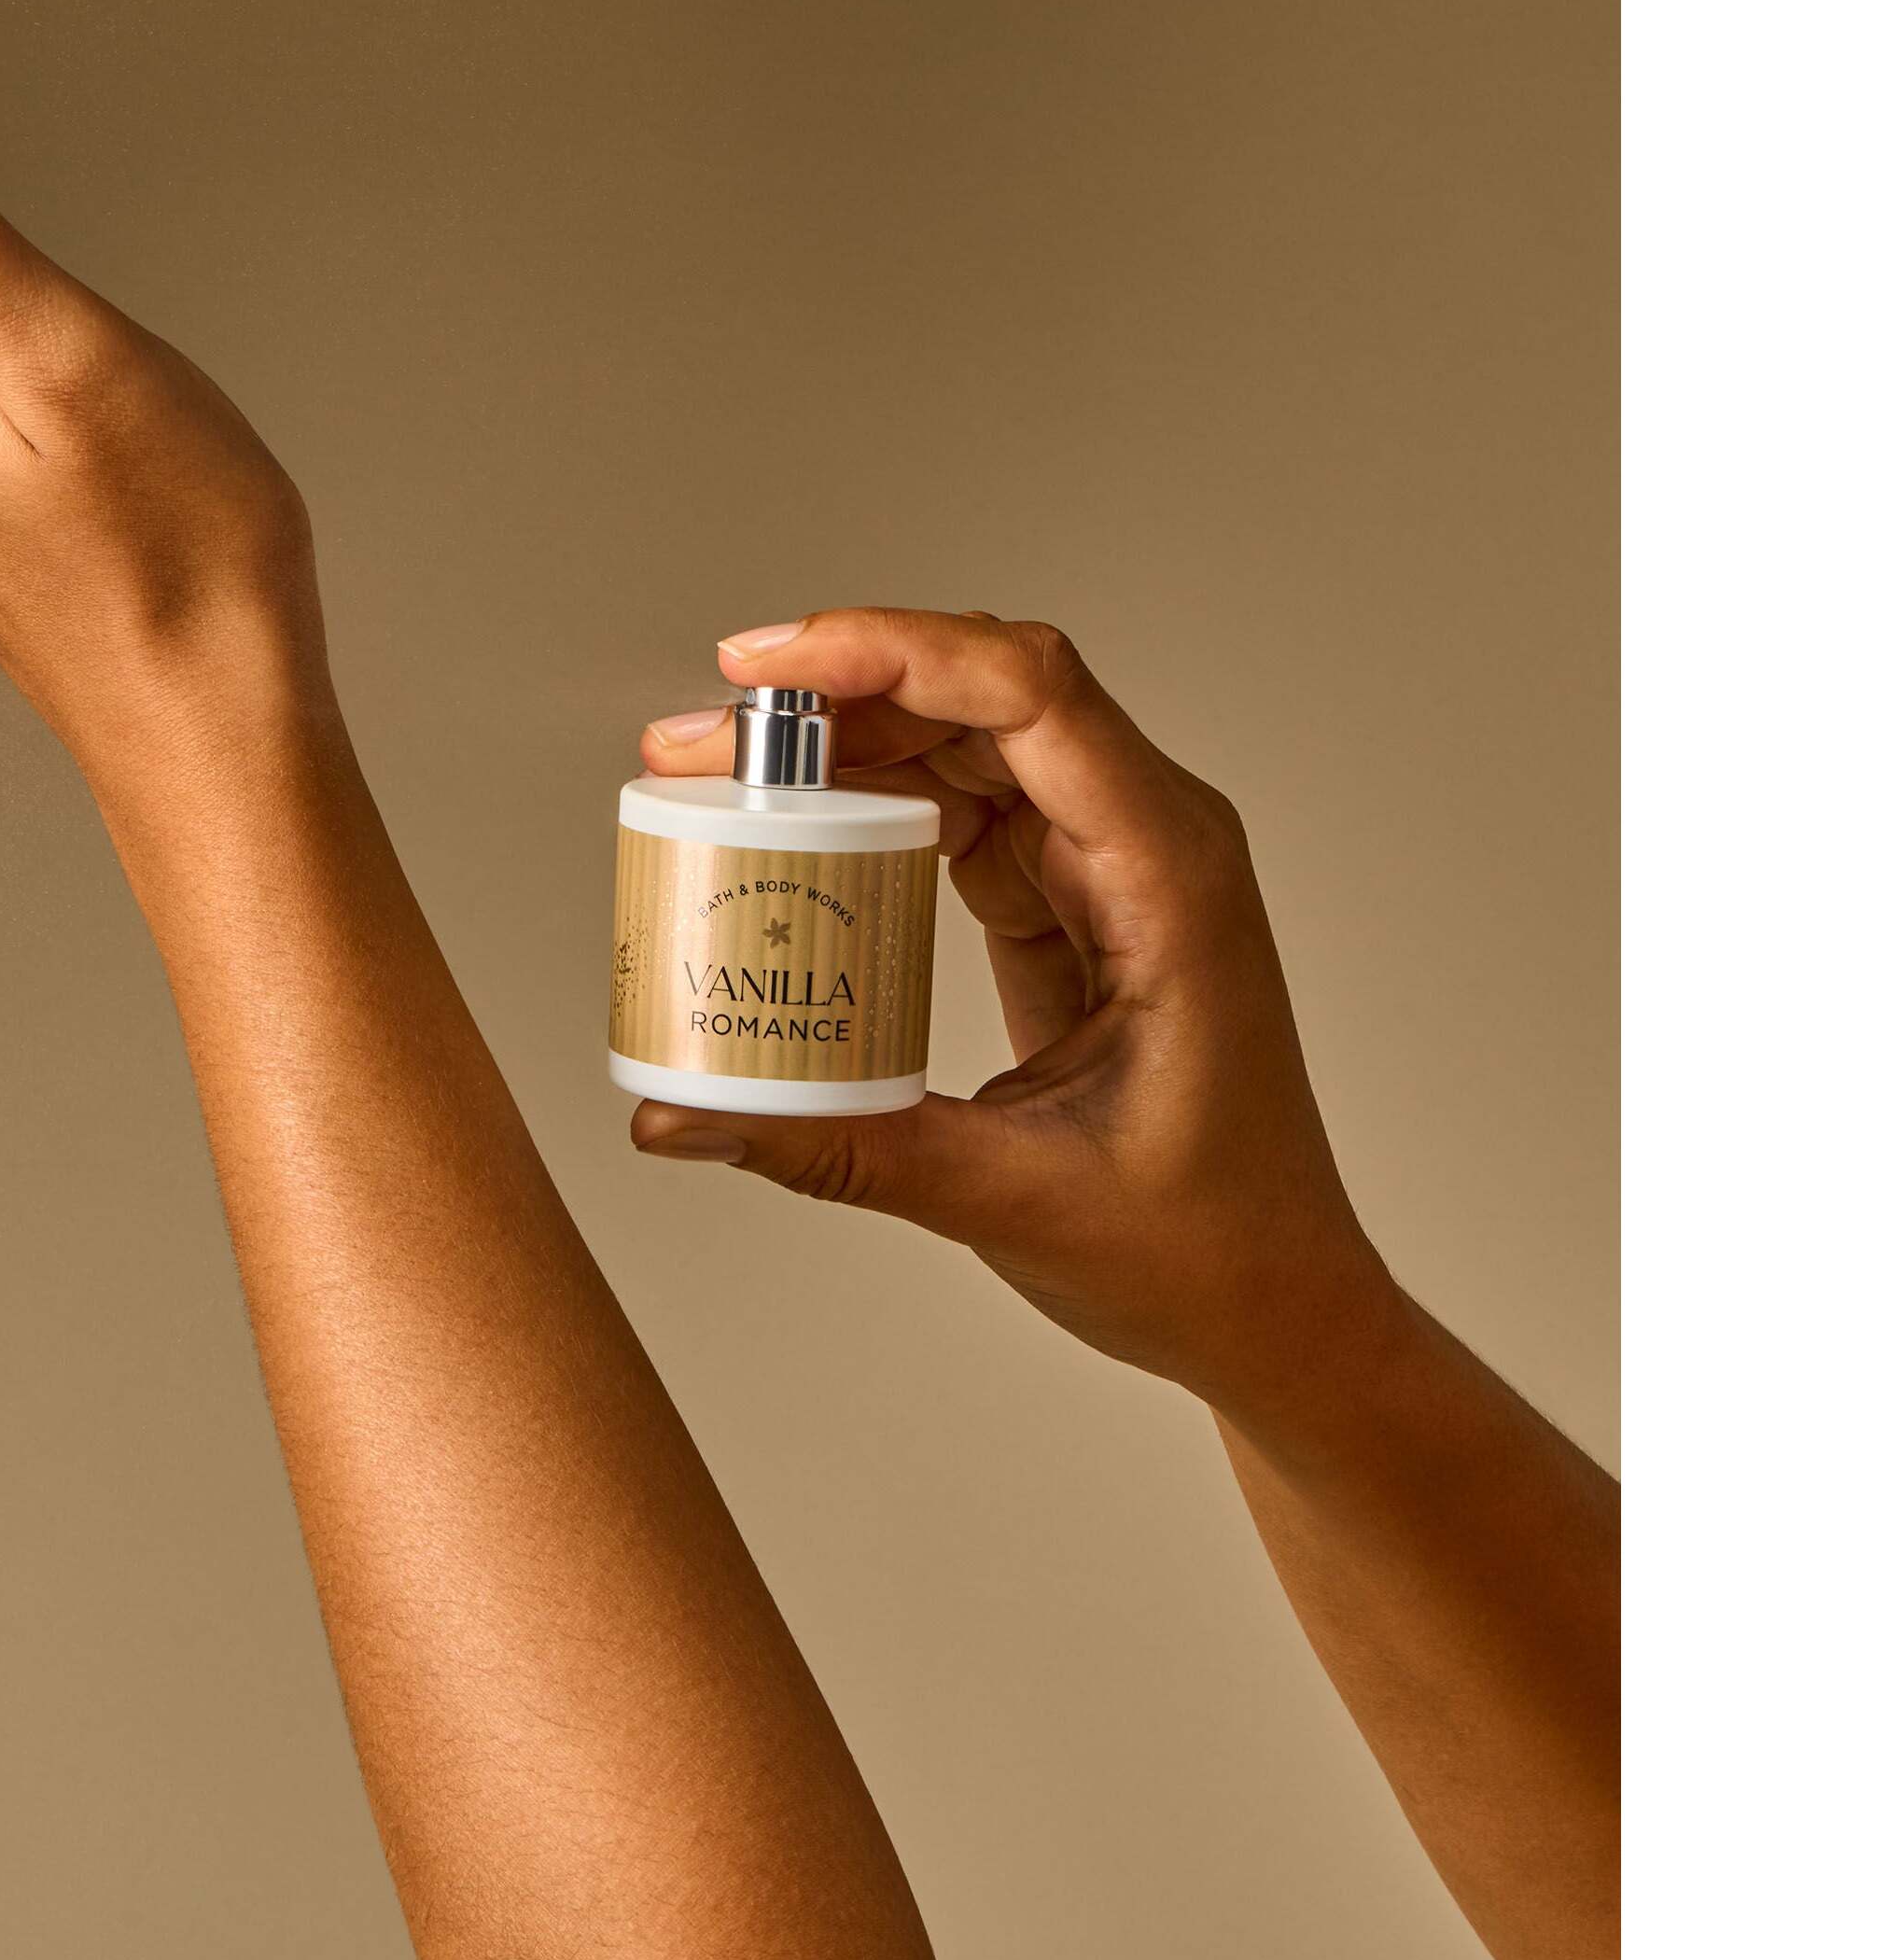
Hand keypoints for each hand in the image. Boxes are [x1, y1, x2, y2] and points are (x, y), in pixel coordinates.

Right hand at [632, 608, 1405, 1427]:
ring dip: (844, 744)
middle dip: (833, 696)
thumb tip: (679, 1121)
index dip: (891, 650)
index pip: (1029, 694)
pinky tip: (793, 834)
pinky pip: (964, 811)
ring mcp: (1113, 864)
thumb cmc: (1205, 1250)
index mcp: (1170, 878)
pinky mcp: (1074, 901)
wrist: (1279, 1309)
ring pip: (966, 743)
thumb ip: (835, 1147)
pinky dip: (874, 806)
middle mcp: (1150, 841)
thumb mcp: (1009, 1195)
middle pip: (982, 697)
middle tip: (699, 744)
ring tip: (719, 782)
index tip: (766, 670)